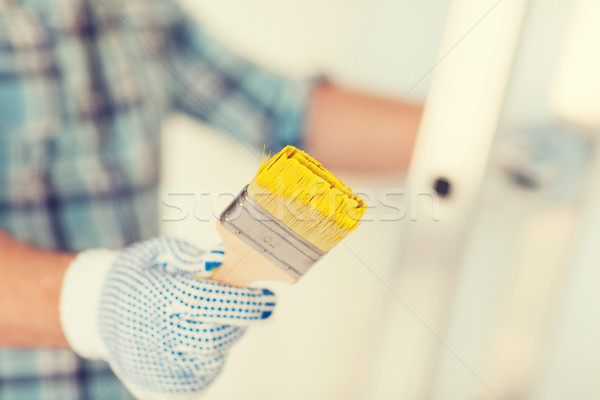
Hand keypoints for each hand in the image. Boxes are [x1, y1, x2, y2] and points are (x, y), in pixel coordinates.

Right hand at [60, 237, 275, 398]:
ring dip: (227, 334)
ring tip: (219, 316)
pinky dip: (213, 354)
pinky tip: (204, 335)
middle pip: (213, 337)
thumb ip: (192, 257)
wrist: (97, 312)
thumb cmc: (138, 276)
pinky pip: (202, 374)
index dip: (243, 302)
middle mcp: (153, 334)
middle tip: (258, 306)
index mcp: (154, 297)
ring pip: (210, 356)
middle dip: (242, 321)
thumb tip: (221, 261)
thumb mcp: (159, 253)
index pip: (206, 303)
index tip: (267, 299)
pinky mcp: (161, 382)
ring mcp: (155, 363)